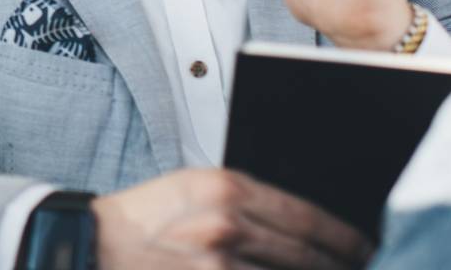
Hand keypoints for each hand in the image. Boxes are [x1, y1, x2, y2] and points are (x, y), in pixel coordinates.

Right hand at [92, 168, 371, 269]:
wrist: (85, 247)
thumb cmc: (140, 224)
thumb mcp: (192, 194)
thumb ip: (246, 206)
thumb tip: (303, 232)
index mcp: (227, 188)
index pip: (310, 218)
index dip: (347, 241)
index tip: (366, 251)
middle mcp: (228, 223)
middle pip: (309, 258)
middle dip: (336, 268)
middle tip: (362, 268)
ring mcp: (219, 263)